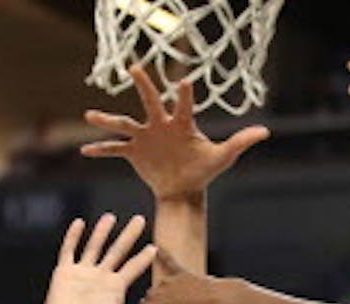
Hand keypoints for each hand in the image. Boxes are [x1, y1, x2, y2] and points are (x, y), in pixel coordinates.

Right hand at [41, 214, 169, 303]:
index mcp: (115, 289)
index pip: (133, 268)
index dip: (143, 258)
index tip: (154, 248)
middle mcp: (100, 278)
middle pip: (117, 251)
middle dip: (129, 235)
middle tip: (140, 220)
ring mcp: (82, 274)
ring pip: (94, 247)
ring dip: (102, 232)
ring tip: (110, 217)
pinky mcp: (64, 273)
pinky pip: (69, 250)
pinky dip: (73, 237)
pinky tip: (79, 223)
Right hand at [81, 66, 269, 201]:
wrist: (184, 189)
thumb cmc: (204, 170)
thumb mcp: (222, 157)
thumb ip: (240, 142)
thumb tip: (265, 132)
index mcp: (182, 124)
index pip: (183, 105)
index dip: (184, 94)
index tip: (183, 81)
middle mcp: (161, 125)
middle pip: (150, 101)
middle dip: (143, 85)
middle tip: (134, 68)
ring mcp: (145, 137)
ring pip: (124, 124)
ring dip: (107, 119)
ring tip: (90, 114)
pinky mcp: (134, 152)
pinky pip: (114, 149)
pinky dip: (101, 149)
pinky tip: (85, 150)